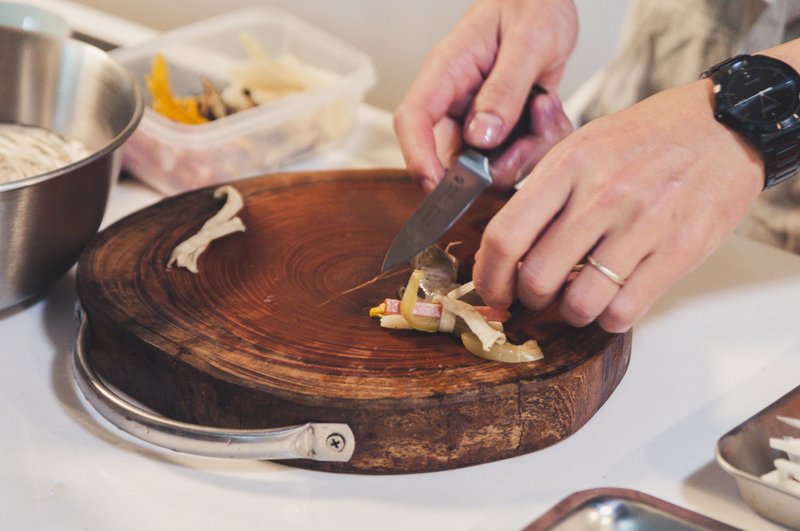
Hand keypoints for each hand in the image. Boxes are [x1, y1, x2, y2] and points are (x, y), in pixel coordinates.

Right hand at [394, 0, 576, 191]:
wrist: (549, 1)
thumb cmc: (532, 5)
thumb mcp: (528, 40)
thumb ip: (506, 89)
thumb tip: (481, 139)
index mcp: (447, 72)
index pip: (413, 120)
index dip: (417, 157)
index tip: (436, 185)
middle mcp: (457, 101)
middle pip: (456, 157)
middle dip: (496, 166)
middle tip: (531, 143)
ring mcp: (478, 118)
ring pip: (491, 164)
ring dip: (528, 151)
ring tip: (547, 111)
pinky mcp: (501, 128)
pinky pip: (516, 156)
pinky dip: (541, 144)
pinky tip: (549, 111)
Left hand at [472, 79, 763, 331]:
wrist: (724, 124)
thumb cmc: (647, 138)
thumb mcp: (583, 144)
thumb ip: (543, 191)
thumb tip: (505, 247)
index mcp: (569, 165)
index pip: (506, 235)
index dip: (488, 276)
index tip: (491, 290)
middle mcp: (603, 194)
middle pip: (537, 277)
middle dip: (528, 299)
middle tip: (536, 296)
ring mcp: (643, 224)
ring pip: (580, 302)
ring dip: (570, 313)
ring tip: (576, 299)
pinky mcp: (679, 250)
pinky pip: (624, 310)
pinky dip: (609, 318)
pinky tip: (611, 301)